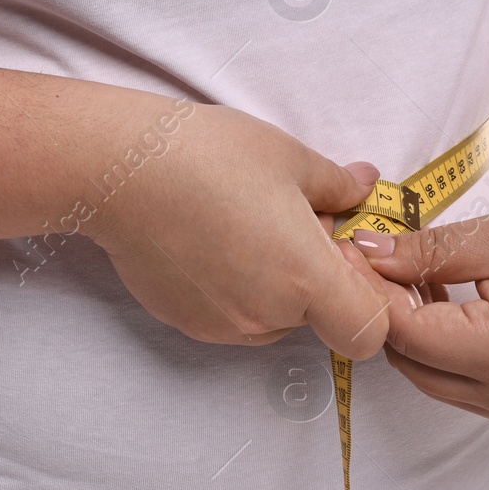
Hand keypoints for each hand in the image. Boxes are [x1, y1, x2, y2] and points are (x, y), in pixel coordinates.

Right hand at [85, 105, 417, 359]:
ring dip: (274, 286)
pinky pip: (230, 315)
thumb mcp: (290, 157)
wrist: (119, 170)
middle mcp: (266, 315)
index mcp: (305, 278)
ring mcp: (222, 325)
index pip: (369, 333)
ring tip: (243, 226)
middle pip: (318, 320)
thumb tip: (363, 187)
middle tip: (288, 222)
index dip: (369, 300)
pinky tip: (209, 238)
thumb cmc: (206, 155)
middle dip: (315, 279)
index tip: (346, 256)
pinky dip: (233, 288)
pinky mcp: (186, 322)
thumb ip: (337, 184)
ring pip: (273, 319)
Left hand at [355, 204, 488, 419]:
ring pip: (421, 373)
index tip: (346, 250)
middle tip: (367, 258)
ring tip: (405, 270)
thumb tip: (364, 252)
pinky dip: (432, 341)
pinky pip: (449, 378)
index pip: (402, 330)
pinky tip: (435, 294)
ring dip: (405, 327)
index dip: (366, 288)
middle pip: (405, 358)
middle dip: (380, 309)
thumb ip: (427, 250)